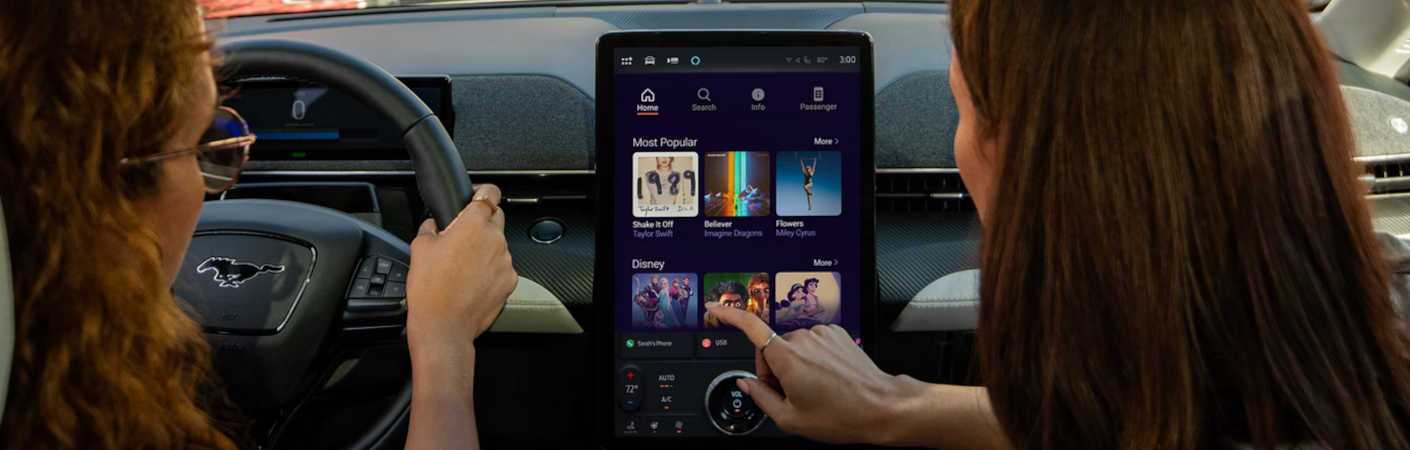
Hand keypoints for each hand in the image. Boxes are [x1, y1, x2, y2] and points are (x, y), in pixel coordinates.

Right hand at [406, 184, 517, 351]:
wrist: (444, 325)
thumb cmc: (431, 289)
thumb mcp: (419, 248)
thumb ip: (431, 227)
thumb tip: (434, 224)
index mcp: (474, 225)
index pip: (490, 193)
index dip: (483, 194)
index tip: (478, 197)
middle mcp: (495, 239)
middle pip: (496, 218)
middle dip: (482, 223)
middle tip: (463, 237)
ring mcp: (506, 261)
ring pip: (499, 245)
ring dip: (486, 250)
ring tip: (464, 267)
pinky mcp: (510, 281)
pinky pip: (502, 267)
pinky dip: (491, 270)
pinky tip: (473, 281)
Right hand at [704, 302, 922, 444]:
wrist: (880, 406)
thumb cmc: (840, 415)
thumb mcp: (791, 419)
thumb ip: (760, 397)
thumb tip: (746, 384)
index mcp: (787, 357)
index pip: (750, 327)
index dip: (728, 316)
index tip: (714, 310)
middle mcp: (803, 338)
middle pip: (772, 348)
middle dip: (773, 370)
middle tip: (791, 395)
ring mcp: (822, 333)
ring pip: (793, 347)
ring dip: (795, 364)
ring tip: (814, 390)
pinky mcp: (837, 333)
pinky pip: (813, 343)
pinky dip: (813, 358)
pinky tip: (826, 378)